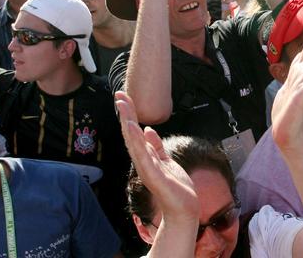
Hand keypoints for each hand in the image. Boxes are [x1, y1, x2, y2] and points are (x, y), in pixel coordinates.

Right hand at [115, 91, 198, 225]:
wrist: (183, 209)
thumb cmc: (175, 187)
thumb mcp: (166, 161)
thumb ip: (156, 147)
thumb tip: (149, 130)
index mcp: (146, 157)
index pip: (134, 132)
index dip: (128, 114)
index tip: (123, 97)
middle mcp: (143, 161)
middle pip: (131, 134)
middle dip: (125, 114)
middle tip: (119, 95)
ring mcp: (147, 168)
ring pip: (134, 142)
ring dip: (128, 124)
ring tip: (124, 107)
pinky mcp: (155, 176)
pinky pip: (145, 156)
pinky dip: (138, 142)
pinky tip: (135, 129)